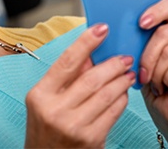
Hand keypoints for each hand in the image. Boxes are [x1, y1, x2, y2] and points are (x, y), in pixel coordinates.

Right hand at [25, 24, 134, 147]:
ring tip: (127, 72)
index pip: (66, 61)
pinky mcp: (91, 140)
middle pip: (91, 79)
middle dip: (112, 64)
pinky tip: (122, 91)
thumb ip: (65, 76)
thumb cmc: (44, 126)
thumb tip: (89, 54)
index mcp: (40, 94)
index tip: (101, 29)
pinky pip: (113, 112)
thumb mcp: (45, 97)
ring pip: (106, 95)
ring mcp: (74, 126)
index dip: (85, 42)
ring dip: (121, 80)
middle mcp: (56, 110)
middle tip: (124, 57)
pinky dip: (121, 98)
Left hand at [138, 0, 167, 142]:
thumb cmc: (155, 86)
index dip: (158, 10)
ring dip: (154, 70)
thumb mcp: (143, 57)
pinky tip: (163, 88)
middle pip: (166, 31)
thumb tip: (112, 26)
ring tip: (153, 81)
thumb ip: (137, 39)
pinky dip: (163, 81)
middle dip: (149, 52)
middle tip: (141, 69)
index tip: (142, 23)